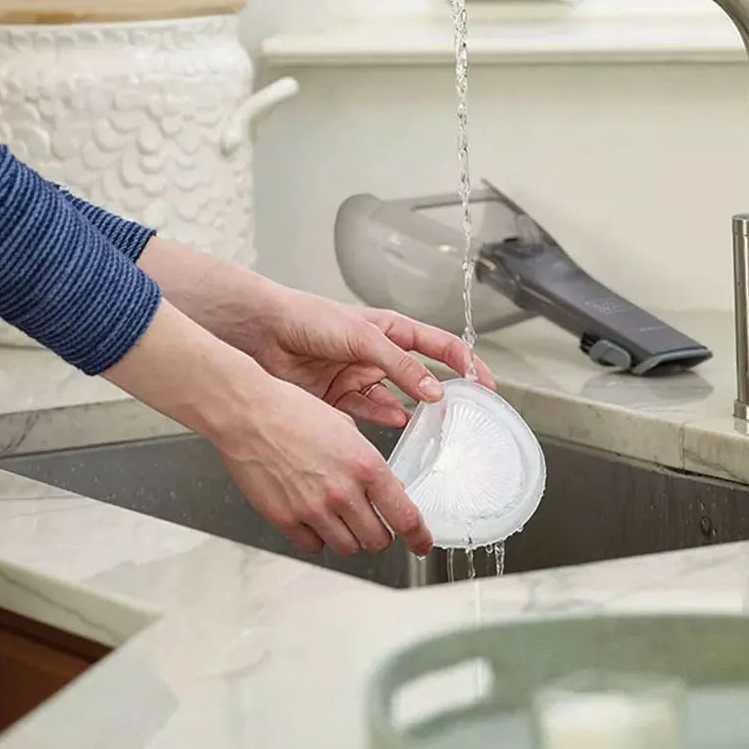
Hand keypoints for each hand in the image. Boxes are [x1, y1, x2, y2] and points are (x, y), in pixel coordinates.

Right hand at [218, 374, 432, 556]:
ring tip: (339, 516)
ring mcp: (313, 510)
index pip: (404, 516)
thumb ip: (367, 462)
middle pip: (378, 539)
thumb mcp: (346, 428)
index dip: (418, 537)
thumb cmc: (292, 411)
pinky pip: (313, 546)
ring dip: (349, 537)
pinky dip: (317, 538)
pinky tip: (312, 517)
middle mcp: (343, 492)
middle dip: (380, 533)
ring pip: (348, 548)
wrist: (249, 413)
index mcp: (365, 465)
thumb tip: (383, 487)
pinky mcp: (285, 520)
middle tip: (373, 522)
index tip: (421, 543)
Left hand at [250, 291, 495, 427]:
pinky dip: (383, 422)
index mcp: (390, 330)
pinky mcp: (339, 398)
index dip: (466, 363)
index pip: (439, 346)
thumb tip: (434, 391)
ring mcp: (359, 377)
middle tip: (461, 416)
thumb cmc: (309, 318)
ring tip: (431, 430)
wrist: (262, 333)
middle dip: (441, 396)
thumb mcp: (363, 337)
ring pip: (396, 401)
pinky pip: (368, 414)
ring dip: (412, 415)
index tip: (486, 385)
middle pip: (420, 377)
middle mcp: (378, 355)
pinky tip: (396, 427)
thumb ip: (400, 365)